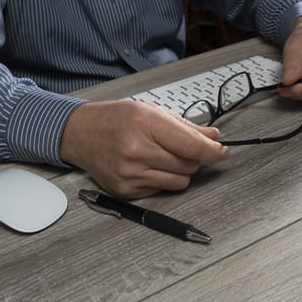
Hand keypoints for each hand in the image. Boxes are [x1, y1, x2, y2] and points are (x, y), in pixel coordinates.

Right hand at [60, 100, 228, 197]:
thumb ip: (185, 126)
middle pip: (189, 165)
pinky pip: (162, 190)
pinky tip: (147, 165)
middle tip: (183, 148)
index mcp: (145, 123)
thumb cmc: (115, 119)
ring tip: (164, 156)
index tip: (222, 152)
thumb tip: (213, 138)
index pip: (192, 145)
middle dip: (195, 158)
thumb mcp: (150, 111)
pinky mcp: (125, 190)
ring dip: (181, 171)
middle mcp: (136, 150)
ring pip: (180, 181)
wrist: (79, 134)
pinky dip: (162, 179)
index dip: (213, 151)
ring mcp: (130, 173)